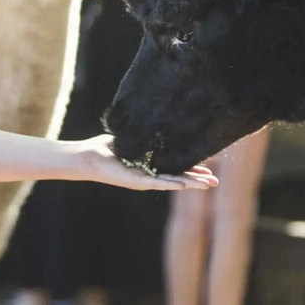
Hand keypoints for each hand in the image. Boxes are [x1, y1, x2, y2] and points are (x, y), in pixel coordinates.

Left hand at [73, 135, 218, 190]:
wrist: (88, 157)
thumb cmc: (106, 149)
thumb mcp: (131, 139)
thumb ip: (145, 135)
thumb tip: (159, 120)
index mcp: (151, 167)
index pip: (177, 168)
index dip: (193, 168)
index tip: (210, 167)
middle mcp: (150, 176)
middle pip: (180, 178)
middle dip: (198, 180)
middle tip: (216, 183)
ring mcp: (144, 180)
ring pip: (173, 182)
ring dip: (191, 183)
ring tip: (208, 185)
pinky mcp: (135, 181)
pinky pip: (156, 182)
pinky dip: (171, 183)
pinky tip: (184, 185)